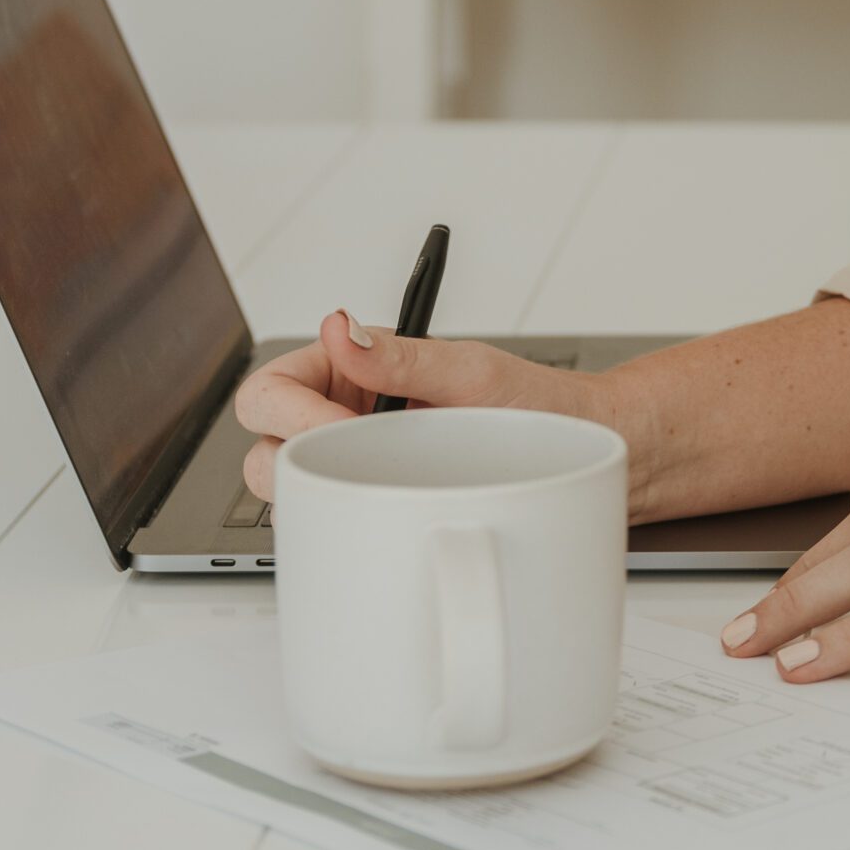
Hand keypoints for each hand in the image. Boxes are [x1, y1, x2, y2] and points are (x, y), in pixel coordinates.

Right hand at [233, 310, 611, 499]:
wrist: (584, 452)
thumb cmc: (536, 405)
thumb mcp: (472, 373)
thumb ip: (404, 356)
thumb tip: (342, 328)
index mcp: (353, 366)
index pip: (273, 386)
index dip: (290, 412)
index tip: (340, 428)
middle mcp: (344, 410)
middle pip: (264, 441)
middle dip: (296, 458)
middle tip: (360, 463)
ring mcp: (356, 460)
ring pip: (287, 486)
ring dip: (318, 491)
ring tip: (385, 481)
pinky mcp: (376, 500)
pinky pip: (329, 517)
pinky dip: (340, 521)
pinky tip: (384, 513)